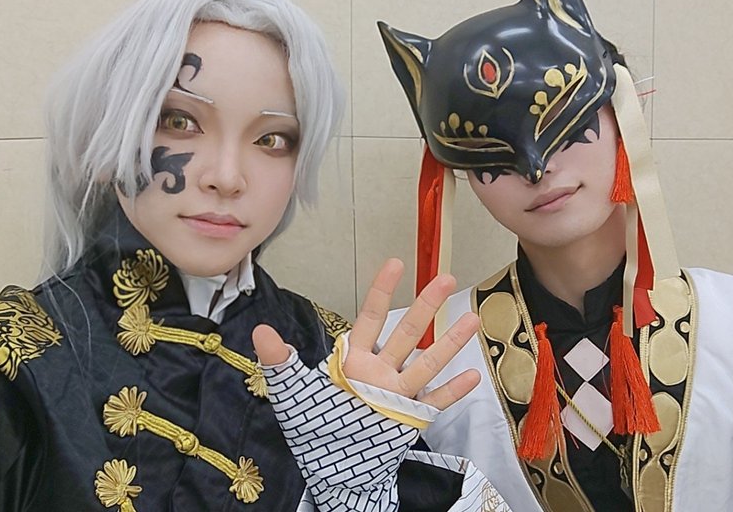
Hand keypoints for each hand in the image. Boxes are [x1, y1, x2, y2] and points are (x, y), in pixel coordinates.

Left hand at [254, 258, 481, 409]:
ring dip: (449, 343)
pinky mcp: (409, 418)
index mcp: (354, 360)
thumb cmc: (314, 426)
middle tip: (446, 279)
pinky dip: (453, 391)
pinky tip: (473, 375)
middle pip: (407, 333)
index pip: (371, 317)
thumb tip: (260, 330)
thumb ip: (279, 360)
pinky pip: (434, 403)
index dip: (382, 290)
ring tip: (471, 318)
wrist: (331, 468)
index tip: (395, 263)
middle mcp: (380, 371)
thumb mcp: (292, 391)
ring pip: (426, 363)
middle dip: (426, 306)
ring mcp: (397, 394)